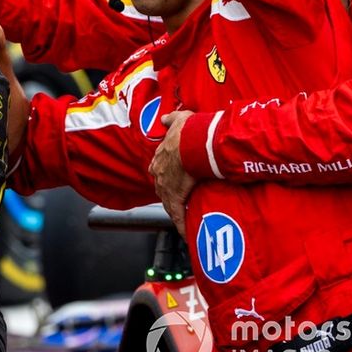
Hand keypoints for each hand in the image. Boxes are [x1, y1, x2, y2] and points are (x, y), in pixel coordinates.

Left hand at [149, 110, 195, 236]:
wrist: (192, 143)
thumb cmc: (188, 131)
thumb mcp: (178, 120)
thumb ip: (171, 119)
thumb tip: (165, 117)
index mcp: (159, 158)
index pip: (160, 170)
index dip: (167, 176)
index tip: (173, 180)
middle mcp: (159, 174)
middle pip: (163, 189)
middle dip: (171, 195)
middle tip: (181, 201)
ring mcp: (166, 187)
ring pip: (170, 204)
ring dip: (177, 211)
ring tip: (185, 220)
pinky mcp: (176, 198)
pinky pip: (178, 215)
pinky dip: (182, 225)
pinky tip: (186, 234)